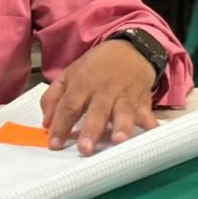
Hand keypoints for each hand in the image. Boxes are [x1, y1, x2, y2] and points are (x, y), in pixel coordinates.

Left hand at [40, 39, 157, 154]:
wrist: (129, 49)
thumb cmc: (95, 67)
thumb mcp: (69, 75)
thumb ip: (53, 98)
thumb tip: (46, 122)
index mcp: (82, 84)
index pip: (69, 106)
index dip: (61, 126)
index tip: (54, 144)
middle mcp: (103, 91)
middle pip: (96, 112)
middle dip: (90, 131)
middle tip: (85, 149)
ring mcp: (124, 96)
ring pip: (123, 112)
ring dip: (121, 127)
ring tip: (118, 141)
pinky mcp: (142, 100)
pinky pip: (147, 111)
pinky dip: (150, 121)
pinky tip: (151, 131)